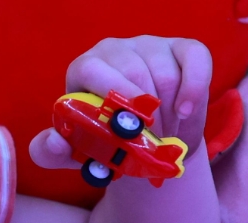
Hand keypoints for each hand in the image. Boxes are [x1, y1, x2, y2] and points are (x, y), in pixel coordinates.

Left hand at [32, 36, 212, 169]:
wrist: (146, 142)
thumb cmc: (105, 140)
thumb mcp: (75, 150)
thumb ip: (51, 151)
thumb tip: (55, 141)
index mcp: (83, 68)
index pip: (91, 69)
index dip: (113, 98)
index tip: (129, 128)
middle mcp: (113, 50)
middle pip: (134, 73)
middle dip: (146, 115)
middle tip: (151, 142)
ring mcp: (149, 45)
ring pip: (166, 73)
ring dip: (170, 113)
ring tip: (166, 134)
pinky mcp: (182, 48)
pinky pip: (196, 58)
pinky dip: (195, 87)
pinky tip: (186, 111)